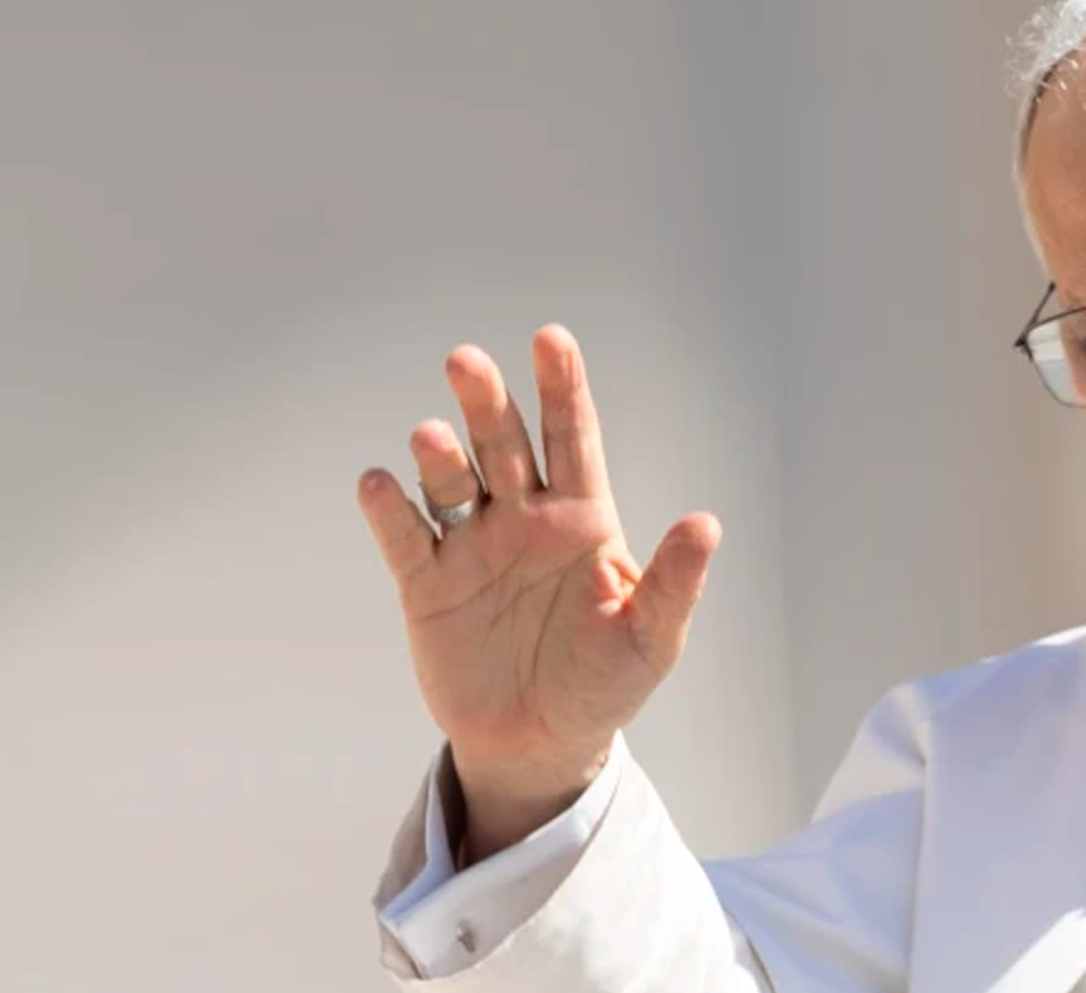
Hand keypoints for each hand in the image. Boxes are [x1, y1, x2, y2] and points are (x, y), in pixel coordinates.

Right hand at [356, 326, 720, 859]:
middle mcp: (524, 518)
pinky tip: (379, 484)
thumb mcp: (650, 638)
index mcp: (582, 518)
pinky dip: (389, 510)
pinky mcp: (428, 585)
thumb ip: (674, 581)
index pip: (574, 438)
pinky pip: (405, 539)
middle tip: (466, 362)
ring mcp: (473, 547)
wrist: (540, 745)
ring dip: (440, 454)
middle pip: (505, 445)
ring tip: (431, 436)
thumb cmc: (604, 684)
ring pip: (453, 482)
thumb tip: (706, 523)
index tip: (552, 341)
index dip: (563, 389)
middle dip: (488, 402)